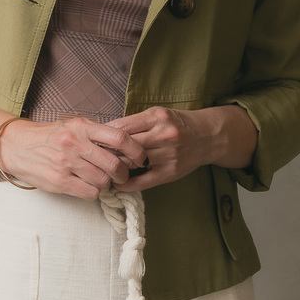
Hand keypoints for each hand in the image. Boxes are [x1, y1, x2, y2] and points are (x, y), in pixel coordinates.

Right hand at [0, 114, 134, 197]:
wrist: (15, 146)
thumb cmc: (48, 137)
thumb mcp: (73, 127)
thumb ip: (97, 134)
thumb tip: (127, 146)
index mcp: (82, 127)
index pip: (120, 138)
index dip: (136, 151)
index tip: (140, 159)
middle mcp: (75, 143)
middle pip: (114, 164)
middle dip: (122, 174)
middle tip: (120, 176)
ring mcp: (66, 163)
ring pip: (103, 181)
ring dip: (106, 184)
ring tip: (98, 180)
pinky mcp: (59, 181)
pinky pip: (90, 193)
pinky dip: (93, 192)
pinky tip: (86, 186)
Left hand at [89, 105, 257, 191]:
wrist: (207, 137)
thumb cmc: (177, 124)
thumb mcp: (157, 115)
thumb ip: (134, 122)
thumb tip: (103, 132)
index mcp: (157, 117)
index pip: (122, 128)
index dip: (104, 136)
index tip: (92, 141)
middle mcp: (164, 135)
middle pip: (126, 146)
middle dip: (107, 153)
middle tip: (92, 158)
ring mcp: (169, 155)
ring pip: (132, 163)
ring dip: (115, 168)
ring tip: (101, 170)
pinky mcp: (171, 172)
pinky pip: (144, 181)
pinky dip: (127, 184)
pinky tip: (117, 184)